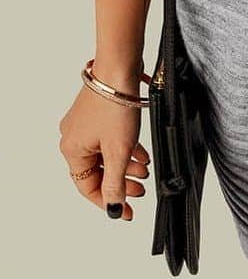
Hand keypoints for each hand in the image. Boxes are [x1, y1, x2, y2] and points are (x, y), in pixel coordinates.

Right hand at [59, 70, 149, 221]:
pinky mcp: (97, 113)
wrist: (119, 67)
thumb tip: (113, 208)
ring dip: (125, 165)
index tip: (126, 211)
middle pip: (98, 170)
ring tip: (145, 170)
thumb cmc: (115, 105)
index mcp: (71, 150)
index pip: (88, 187)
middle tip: (140, 190)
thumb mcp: (119, 151)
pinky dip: (124, 148)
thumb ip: (115, 182)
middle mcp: (73, 137)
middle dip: (121, 182)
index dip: (109, 201)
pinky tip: (142, 153)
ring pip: (106, 154)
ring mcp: (84, 124)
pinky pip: (109, 139)